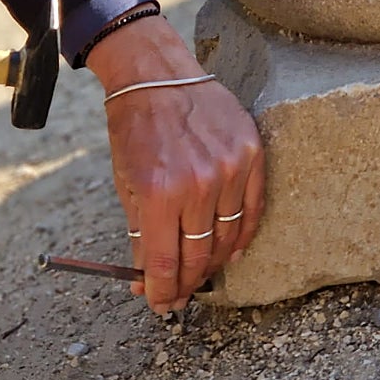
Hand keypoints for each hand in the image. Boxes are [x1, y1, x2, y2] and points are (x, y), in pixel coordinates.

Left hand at [87, 12, 264, 313]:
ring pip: (228, 239)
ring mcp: (229, 168)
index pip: (165, 262)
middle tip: (178, 292)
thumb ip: (140, 232)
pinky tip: (230, 248)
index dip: (161, 291)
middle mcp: (198, 183)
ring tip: (201, 270)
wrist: (158, 75)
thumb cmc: (136, 128)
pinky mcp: (251, 154)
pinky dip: (242, 235)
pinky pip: (252, 210)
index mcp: (159, 191)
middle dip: (186, 282)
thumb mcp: (126, 182)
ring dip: (214, 262)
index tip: (159, 303)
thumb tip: (145, 278)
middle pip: (199, 256)